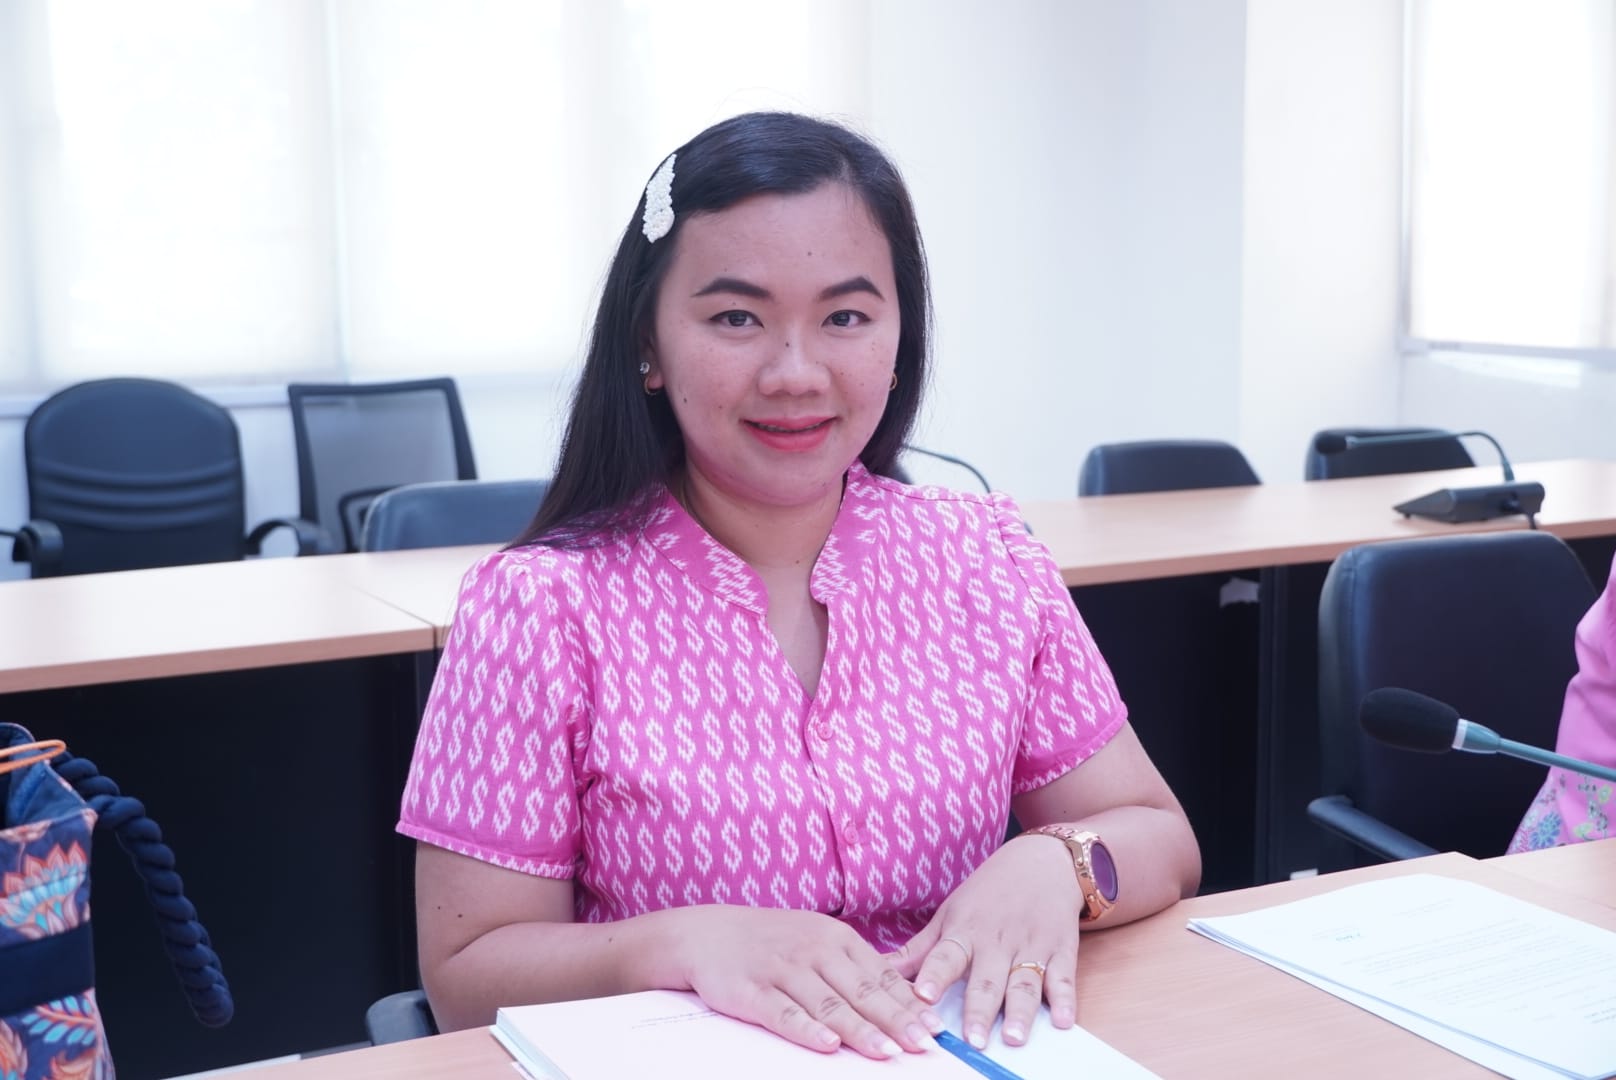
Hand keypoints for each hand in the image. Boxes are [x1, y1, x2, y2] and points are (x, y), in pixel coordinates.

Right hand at [663, 905, 944, 1058]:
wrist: (707, 933)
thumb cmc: (772, 941)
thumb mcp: (817, 940)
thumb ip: (855, 967)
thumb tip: (904, 998)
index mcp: (834, 937)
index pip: (880, 975)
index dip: (909, 1003)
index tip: (935, 1027)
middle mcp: (812, 950)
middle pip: (860, 991)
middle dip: (896, 1020)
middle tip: (923, 1045)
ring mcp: (782, 969)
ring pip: (827, 1004)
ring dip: (859, 1030)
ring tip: (887, 1051)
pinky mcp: (751, 990)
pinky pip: (783, 1013)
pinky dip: (807, 1029)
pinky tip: (827, 1045)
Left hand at [888, 832, 1082, 1047]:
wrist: (1042, 861)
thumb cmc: (988, 893)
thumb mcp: (950, 913)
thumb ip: (919, 950)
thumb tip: (877, 972)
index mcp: (965, 931)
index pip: (946, 956)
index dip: (934, 976)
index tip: (922, 997)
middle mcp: (998, 941)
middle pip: (987, 978)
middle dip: (979, 1009)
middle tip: (973, 1040)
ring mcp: (1031, 946)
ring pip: (1024, 982)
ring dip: (1020, 1011)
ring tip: (1014, 1038)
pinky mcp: (1061, 950)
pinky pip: (1063, 978)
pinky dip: (1065, 1000)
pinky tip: (1063, 1021)